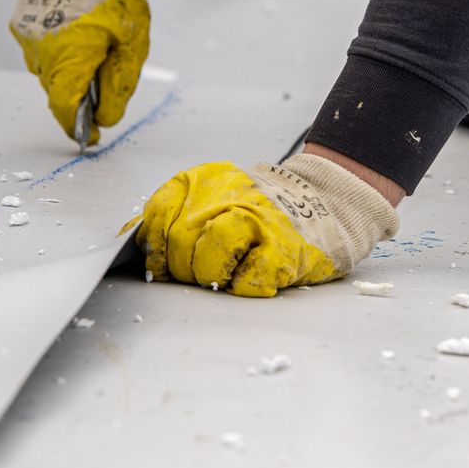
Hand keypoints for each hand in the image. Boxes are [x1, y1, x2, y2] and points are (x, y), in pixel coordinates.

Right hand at [9, 0, 149, 145]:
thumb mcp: (131, 42)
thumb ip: (117, 85)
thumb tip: (105, 117)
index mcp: (70, 58)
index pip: (65, 110)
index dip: (79, 128)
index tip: (93, 137)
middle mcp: (41, 51)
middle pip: (56, 92)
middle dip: (78, 96)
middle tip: (104, 81)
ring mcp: (28, 36)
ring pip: (48, 71)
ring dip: (68, 71)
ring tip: (93, 46)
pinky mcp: (22, 22)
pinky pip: (41, 49)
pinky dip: (58, 50)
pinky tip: (78, 29)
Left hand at [133, 154, 400, 297]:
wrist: (332, 200)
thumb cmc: (267, 208)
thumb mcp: (217, 195)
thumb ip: (179, 213)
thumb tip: (136, 242)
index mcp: (207, 179)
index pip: (158, 214)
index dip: (153, 247)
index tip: (157, 265)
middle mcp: (229, 195)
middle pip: (179, 243)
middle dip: (181, 270)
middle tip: (198, 274)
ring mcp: (259, 221)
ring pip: (207, 263)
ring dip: (210, 279)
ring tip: (225, 276)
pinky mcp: (284, 250)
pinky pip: (246, 282)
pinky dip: (243, 288)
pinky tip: (250, 277)